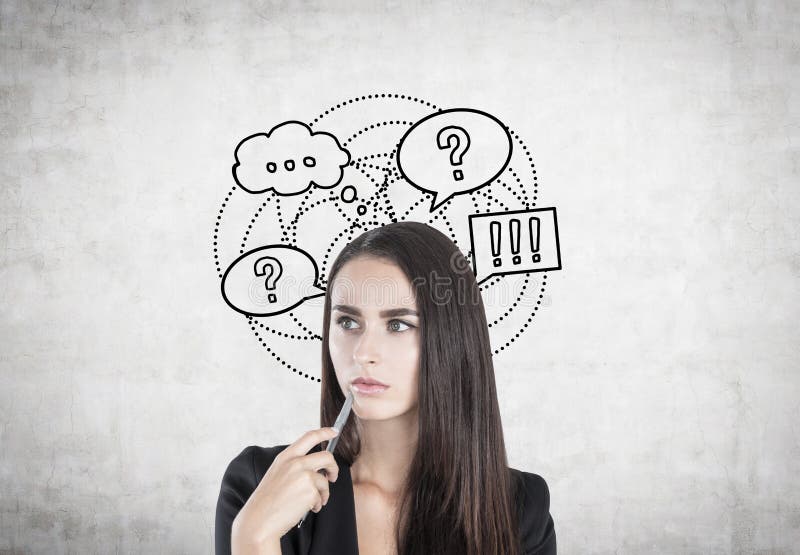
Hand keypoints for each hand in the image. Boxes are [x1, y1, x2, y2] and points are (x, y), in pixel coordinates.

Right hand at [231, 427, 339, 547]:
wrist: (259, 521)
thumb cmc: (267, 501)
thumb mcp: (277, 474)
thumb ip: (294, 466)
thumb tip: (317, 467)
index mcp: (285, 457)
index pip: (309, 437)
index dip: (325, 432)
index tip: (334, 431)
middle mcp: (295, 463)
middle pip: (327, 457)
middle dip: (334, 467)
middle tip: (332, 476)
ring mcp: (303, 476)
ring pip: (325, 480)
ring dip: (324, 493)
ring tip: (314, 502)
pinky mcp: (310, 491)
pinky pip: (322, 496)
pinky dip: (318, 504)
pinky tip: (308, 508)